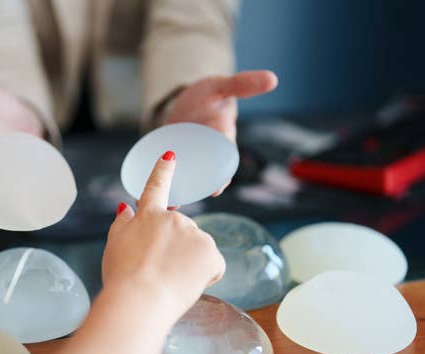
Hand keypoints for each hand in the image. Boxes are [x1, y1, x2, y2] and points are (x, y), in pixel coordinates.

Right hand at [102, 151, 225, 322]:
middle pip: (181, 231)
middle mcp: (175, 218)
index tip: (171, 155)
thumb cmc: (121, 278)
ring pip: (197, 249)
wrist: (140, 301)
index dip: (163, 170)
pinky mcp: (212, 254)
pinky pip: (212, 266)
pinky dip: (204, 276)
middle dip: (175, 248)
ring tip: (171, 280)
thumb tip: (125, 207)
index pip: (156, 186)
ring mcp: (196, 234)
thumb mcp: (113, 246)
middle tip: (158, 271)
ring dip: (189, 263)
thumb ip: (122, 224)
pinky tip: (187, 284)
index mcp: (149, 216)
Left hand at [166, 70, 277, 195]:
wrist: (186, 103)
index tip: (219, 186)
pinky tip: (152, 197)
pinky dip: (163, 188)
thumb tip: (272, 79)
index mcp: (223, 141)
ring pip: (189, 183)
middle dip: (200, 190)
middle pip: (208, 177)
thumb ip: (243, 84)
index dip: (223, 174)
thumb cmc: (208, 95)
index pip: (227, 159)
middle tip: (186, 202)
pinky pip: (171, 179)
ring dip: (181, 194)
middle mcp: (209, 157)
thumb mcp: (222, 86)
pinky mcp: (176, 166)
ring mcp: (192, 163)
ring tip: (171, 203)